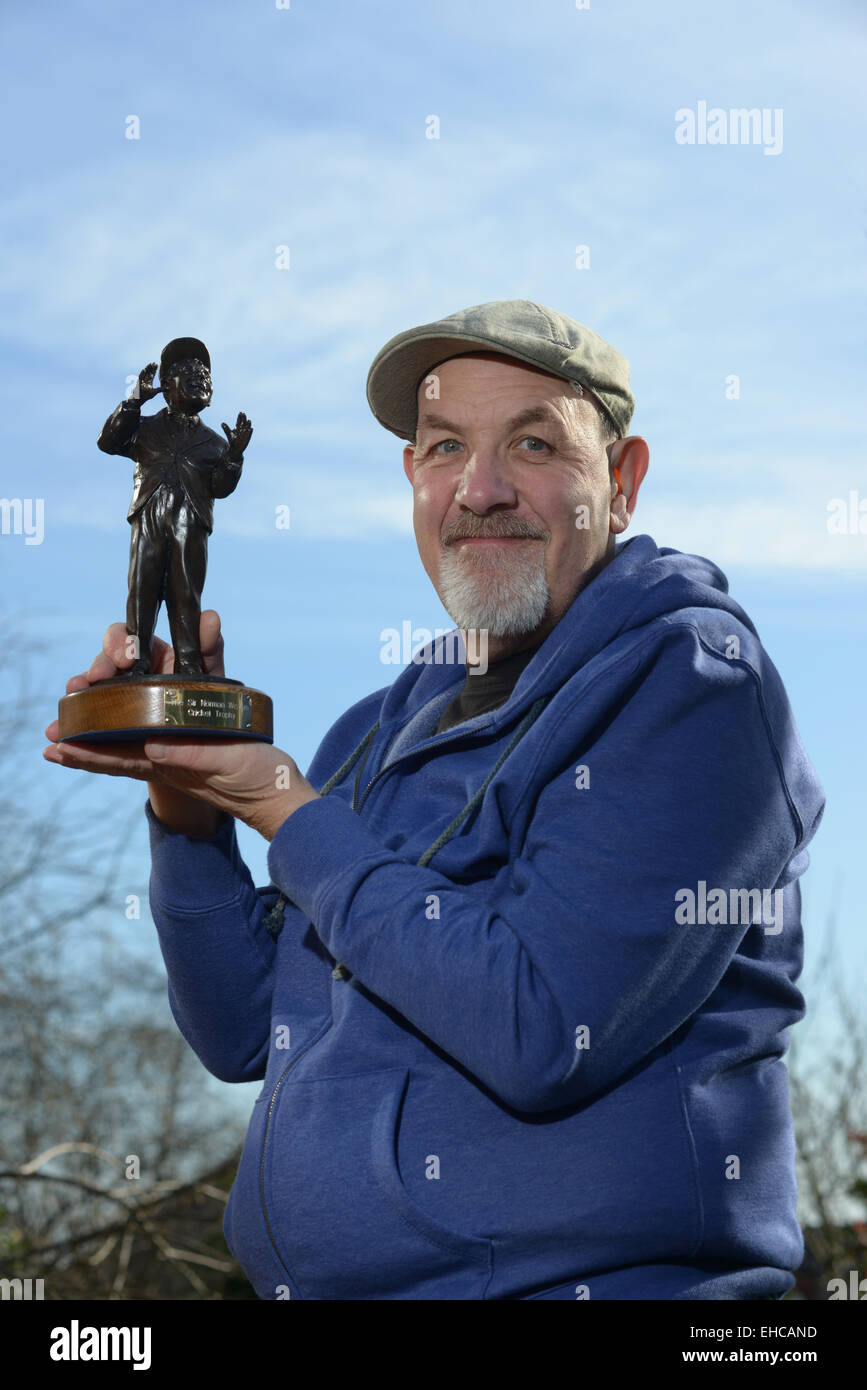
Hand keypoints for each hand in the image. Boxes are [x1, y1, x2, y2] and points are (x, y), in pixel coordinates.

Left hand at [43, 612, 319, 839]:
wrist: (284, 797)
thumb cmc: (259, 781)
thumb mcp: (228, 762)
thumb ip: (191, 754)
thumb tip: (151, 747)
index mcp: (172, 765)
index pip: (118, 759)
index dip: (86, 753)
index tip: (56, 746)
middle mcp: (169, 763)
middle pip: (115, 755)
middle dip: (83, 746)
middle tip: (51, 738)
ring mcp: (180, 758)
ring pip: (129, 748)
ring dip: (100, 741)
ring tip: (72, 736)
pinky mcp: (195, 751)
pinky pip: (154, 738)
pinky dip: (132, 732)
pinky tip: (127, 730)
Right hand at [131, 362, 160, 404]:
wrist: (139, 400)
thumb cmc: (146, 396)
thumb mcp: (155, 392)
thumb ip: (161, 389)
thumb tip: (168, 389)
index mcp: (149, 382)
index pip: (152, 374)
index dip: (154, 370)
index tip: (157, 365)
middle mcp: (145, 380)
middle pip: (148, 372)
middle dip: (151, 367)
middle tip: (154, 362)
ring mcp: (141, 381)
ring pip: (144, 373)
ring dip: (147, 368)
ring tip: (150, 364)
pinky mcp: (138, 383)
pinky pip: (140, 378)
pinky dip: (142, 374)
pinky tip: (144, 370)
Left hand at [222, 411, 252, 460]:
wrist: (235, 449)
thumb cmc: (233, 441)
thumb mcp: (229, 434)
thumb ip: (226, 429)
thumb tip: (222, 423)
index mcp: (238, 429)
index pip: (239, 422)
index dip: (239, 417)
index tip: (240, 412)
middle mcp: (242, 431)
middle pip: (243, 423)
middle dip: (243, 419)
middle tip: (243, 414)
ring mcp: (245, 435)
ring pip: (247, 428)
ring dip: (248, 424)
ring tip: (249, 420)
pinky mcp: (246, 439)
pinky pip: (249, 435)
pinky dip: (250, 432)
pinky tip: (251, 429)